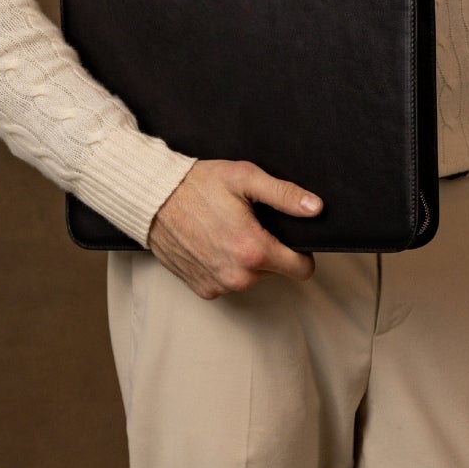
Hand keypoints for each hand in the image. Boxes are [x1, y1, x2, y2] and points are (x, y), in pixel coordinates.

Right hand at [147, 158, 320, 297]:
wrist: (152, 198)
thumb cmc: (196, 185)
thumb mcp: (245, 179)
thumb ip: (285, 195)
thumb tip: (315, 208)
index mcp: (253, 250)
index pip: (301, 269)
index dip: (300, 252)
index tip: (288, 238)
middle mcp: (238, 276)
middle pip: (274, 271)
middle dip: (268, 251)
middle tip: (248, 224)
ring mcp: (219, 285)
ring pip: (250, 278)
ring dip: (245, 260)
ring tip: (226, 231)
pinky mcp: (202, 288)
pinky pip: (227, 282)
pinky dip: (224, 266)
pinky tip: (211, 244)